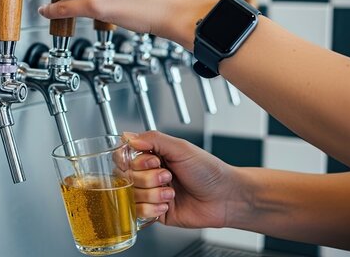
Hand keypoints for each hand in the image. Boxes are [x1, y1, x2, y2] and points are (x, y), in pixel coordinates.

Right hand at [124, 131, 239, 228]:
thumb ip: (152, 139)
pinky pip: (138, 212)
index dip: (134, 161)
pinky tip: (167, 204)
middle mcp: (149, 174)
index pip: (124, 156)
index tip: (152, 161)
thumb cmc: (209, 171)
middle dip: (147, 178)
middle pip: (125, 177)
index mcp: (153, 156)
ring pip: (130, 195)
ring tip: (170, 192)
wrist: (225, 197)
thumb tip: (127, 137)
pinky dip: (152, 208)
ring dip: (152, 194)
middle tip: (167, 176)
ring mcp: (150, 194)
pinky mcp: (154, 212)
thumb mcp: (181, 148)